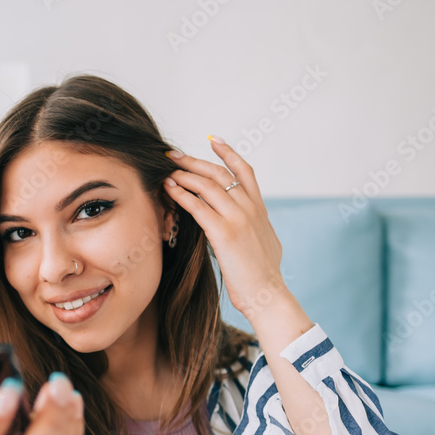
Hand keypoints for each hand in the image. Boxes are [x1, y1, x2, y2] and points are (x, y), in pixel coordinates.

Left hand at [163, 136, 286, 321]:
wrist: (267, 294)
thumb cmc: (262, 274)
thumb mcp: (264, 241)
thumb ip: (254, 225)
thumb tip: (246, 223)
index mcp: (260, 209)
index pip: (244, 171)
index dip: (228, 153)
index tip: (213, 140)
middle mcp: (250, 208)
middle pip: (219, 173)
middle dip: (194, 161)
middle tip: (174, 155)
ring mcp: (238, 219)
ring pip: (207, 186)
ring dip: (184, 176)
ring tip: (167, 172)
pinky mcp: (224, 233)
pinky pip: (198, 207)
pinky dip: (181, 195)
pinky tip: (169, 190)